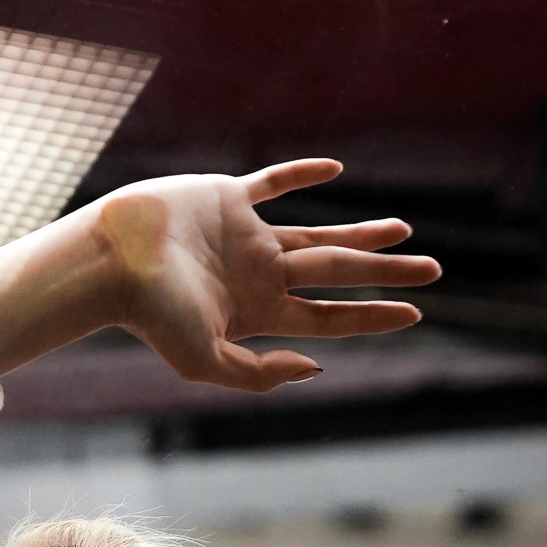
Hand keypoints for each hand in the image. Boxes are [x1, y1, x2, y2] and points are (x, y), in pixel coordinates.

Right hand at [100, 159, 440, 394]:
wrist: (112, 260)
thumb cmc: (152, 316)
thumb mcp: (207, 362)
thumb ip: (259, 374)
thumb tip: (317, 364)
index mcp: (259, 313)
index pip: (330, 316)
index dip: (373, 315)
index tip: (415, 313)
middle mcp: (259, 275)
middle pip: (338, 273)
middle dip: (386, 272)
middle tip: (434, 270)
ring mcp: (246, 236)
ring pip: (318, 232)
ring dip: (361, 231)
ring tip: (403, 230)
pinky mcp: (226, 198)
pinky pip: (273, 183)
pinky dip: (302, 175)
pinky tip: (335, 172)